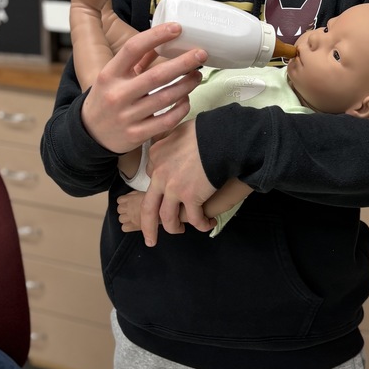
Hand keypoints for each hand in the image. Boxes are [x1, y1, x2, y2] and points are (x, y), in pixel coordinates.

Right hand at [81, 23, 206, 154]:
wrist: (89, 134)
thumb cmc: (106, 98)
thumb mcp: (113, 76)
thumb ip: (136, 60)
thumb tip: (163, 40)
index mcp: (109, 74)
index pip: (133, 49)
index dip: (156, 36)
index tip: (177, 28)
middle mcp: (117, 94)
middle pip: (157, 75)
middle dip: (183, 63)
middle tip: (201, 54)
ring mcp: (127, 116)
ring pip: (166, 98)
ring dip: (187, 85)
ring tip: (197, 75)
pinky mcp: (136, 134)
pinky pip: (167, 120)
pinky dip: (181, 108)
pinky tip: (186, 100)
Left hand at [141, 120, 216, 243]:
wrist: (220, 137)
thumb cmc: (205, 131)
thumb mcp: (178, 129)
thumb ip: (170, 138)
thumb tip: (172, 141)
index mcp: (156, 156)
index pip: (152, 179)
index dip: (160, 190)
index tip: (167, 196)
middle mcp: (159, 174)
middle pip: (148, 207)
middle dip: (147, 227)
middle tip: (150, 239)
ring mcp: (173, 187)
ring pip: (167, 218)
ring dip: (173, 228)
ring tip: (180, 230)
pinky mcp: (190, 197)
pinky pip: (193, 218)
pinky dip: (201, 224)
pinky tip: (208, 224)